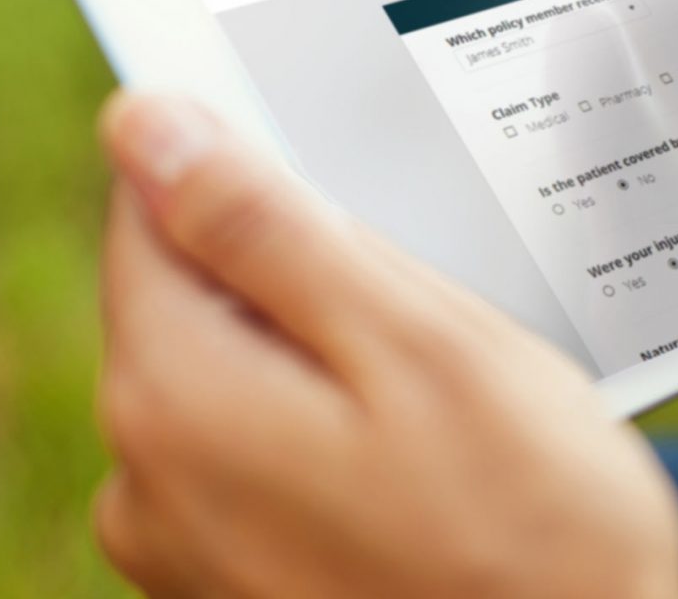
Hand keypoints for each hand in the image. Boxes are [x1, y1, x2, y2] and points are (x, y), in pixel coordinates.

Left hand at [92, 94, 677, 598]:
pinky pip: (259, 449)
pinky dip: (326, 425)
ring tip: (438, 404)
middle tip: (428, 314)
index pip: (150, 206)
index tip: (344, 183)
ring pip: (237, 369)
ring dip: (325, 353)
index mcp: (176, 397)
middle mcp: (147, 480)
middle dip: (303, 271)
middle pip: (196, 293)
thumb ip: (264, 229)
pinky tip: (418, 464)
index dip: (247, 164)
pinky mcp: (230, 582)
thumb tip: (146, 125)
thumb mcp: (416, 341)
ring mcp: (183, 546)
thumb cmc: (531, 526)